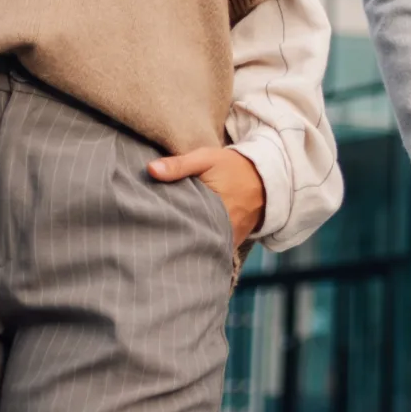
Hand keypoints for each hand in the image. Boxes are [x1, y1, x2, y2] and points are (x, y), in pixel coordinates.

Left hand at [149, 147, 265, 246]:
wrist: (263, 177)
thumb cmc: (231, 167)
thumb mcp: (206, 159)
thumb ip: (179, 165)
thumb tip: (150, 170)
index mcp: (214, 207)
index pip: (183, 226)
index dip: (164, 229)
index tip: (147, 228)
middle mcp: (224, 228)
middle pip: (191, 243)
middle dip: (172, 243)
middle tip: (150, 241)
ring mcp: (229, 238)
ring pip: (202, 250)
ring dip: (186, 248)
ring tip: (164, 247)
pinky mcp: (232, 243)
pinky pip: (213, 251)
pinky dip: (200, 251)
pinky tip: (184, 249)